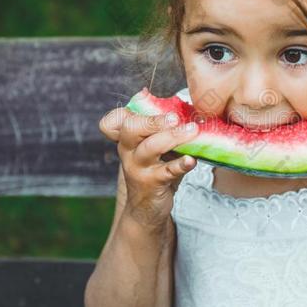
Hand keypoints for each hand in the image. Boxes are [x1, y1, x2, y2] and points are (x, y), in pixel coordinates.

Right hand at [99, 107, 198, 230]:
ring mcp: (138, 168)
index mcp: (127, 139)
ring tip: (192, 130)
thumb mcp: (154, 147)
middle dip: (154, 120)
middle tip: (175, 117)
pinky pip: (167, 171)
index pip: (113, 121)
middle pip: (131, 128)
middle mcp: (128, 151)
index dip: (124, 111)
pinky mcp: (152, 184)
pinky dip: (181, 164)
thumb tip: (178, 101)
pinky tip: (192, 160)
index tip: (146, 97)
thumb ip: (160, 127)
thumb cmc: (155, 170)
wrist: (146, 209)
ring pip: (150, 147)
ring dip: (172, 137)